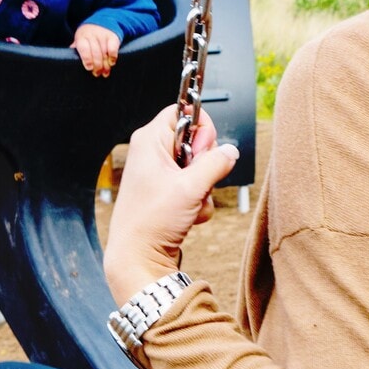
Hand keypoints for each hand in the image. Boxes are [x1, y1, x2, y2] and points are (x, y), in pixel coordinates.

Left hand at [72, 24, 120, 75]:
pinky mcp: (112, 37)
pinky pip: (113, 48)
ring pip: (105, 52)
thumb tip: (70, 60)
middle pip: (95, 52)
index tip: (89, 68)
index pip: (84, 48)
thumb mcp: (80, 41)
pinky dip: (113, 57)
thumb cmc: (87, 37)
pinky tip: (111, 63)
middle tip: (97, 74)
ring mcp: (103, 35)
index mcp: (81, 37)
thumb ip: (76, 50)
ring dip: (105, 65)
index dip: (87, 59)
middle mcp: (92, 35)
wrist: (100, 23)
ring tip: (105, 73)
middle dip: (97, 65)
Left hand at [103, 105, 238, 304]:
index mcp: (149, 140)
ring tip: (189, 204)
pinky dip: (197, 202)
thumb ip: (216, 163)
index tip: (204, 148)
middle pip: (194, 141)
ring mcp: (159, 174)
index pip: (182, 111)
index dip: (200, 127)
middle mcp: (151, 153)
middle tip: (195, 181)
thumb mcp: (191, 187)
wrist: (137, 257)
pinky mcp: (165, 193)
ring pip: (197, 167)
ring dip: (203, 188)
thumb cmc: (151, 221)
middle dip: (204, 164)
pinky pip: (193, 187)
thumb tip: (231, 151)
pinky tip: (188, 215)